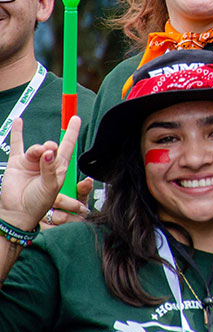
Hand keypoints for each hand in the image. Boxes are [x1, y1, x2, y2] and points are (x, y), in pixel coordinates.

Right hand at [0, 116, 80, 230]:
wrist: (18, 213)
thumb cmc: (38, 202)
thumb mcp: (50, 187)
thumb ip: (49, 169)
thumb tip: (49, 151)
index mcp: (59, 168)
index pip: (68, 146)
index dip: (72, 133)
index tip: (76, 119)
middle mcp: (46, 163)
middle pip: (51, 147)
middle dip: (51, 146)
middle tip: (49, 149)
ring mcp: (31, 162)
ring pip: (36, 148)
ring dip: (37, 149)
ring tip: (39, 153)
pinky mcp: (17, 163)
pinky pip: (17, 145)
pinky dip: (17, 133)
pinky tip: (18, 122)